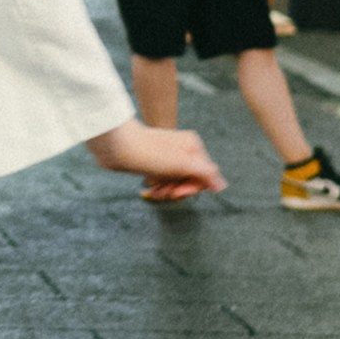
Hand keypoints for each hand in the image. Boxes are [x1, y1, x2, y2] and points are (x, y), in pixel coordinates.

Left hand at [86, 121, 225, 195]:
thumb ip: (205, 173)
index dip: (193, 188)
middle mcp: (183, 149)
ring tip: (155, 191)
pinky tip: (150, 190)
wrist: (116, 146)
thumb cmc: (149, 153)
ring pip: (176, 181)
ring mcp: (168, 156)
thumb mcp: (182, 164)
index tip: (178, 192)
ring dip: (167, 191)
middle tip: (165, 192)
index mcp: (193, 146)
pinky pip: (164, 180)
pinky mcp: (155, 162)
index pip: (204, 175)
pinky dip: (159, 187)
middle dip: (178, 190)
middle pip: (190, 179)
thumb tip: (222, 185)